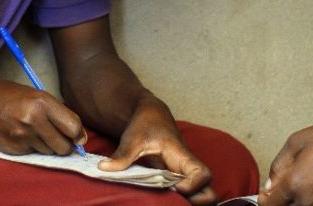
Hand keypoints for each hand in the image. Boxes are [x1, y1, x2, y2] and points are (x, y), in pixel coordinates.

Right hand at [0, 78, 86, 155]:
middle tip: (58, 136)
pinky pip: (33, 154)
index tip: (77, 135)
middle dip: (65, 144)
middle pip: (64, 146)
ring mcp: (23, 138)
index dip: (78, 133)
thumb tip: (77, 131)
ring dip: (48, 146)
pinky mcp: (14, 150)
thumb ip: (55, 110)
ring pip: (49, 152)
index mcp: (42, 102)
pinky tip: (22, 135)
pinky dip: (32, 148)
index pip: (73, 127)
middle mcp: (34, 121)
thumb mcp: (32, 93)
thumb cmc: (2, 95)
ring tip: (36, 132)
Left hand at [98, 96, 214, 204]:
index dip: (193, 186)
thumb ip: (122, 155)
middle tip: (173, 203)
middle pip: (209, 192)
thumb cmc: (146, 124)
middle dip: (198, 203)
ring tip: (167, 204)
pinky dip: (181, 202)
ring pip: (201, 196)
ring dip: (189, 203)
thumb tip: (104, 168)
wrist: (151, 115)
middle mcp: (188, 169)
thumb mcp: (133, 138)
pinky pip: (188, 196)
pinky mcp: (177, 180)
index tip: (174, 188)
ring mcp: (184, 176)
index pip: (203, 174)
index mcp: (182, 156)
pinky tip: (161, 202)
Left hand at [260, 112, 312, 205]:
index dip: (263, 198)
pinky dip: (302, 200)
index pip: (270, 204)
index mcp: (296, 183)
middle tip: (276, 188)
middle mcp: (307, 198)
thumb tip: (270, 183)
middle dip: (277, 201)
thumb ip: (278, 165)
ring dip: (289, 201)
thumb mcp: (295, 142)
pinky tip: (304, 186)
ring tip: (291, 184)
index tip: (264, 191)